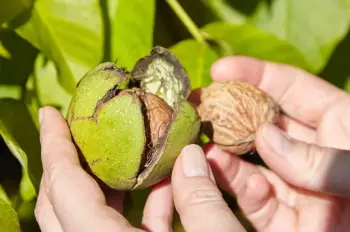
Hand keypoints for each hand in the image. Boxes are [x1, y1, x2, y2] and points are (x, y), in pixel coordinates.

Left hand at [35, 106, 246, 231]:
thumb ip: (202, 204)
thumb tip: (190, 155)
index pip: (64, 191)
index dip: (55, 147)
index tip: (49, 113)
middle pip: (63, 204)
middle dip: (71, 160)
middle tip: (84, 125)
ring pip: (90, 216)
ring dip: (109, 181)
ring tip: (130, 149)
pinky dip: (137, 207)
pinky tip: (164, 187)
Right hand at [198, 56, 349, 230]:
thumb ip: (325, 158)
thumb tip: (267, 139)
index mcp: (342, 126)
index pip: (293, 89)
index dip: (257, 74)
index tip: (220, 69)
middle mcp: (313, 154)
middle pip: (265, 123)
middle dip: (231, 111)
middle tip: (200, 104)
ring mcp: (297, 186)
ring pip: (253, 161)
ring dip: (225, 150)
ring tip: (201, 140)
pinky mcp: (286, 219)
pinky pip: (255, 198)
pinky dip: (234, 184)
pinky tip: (215, 171)